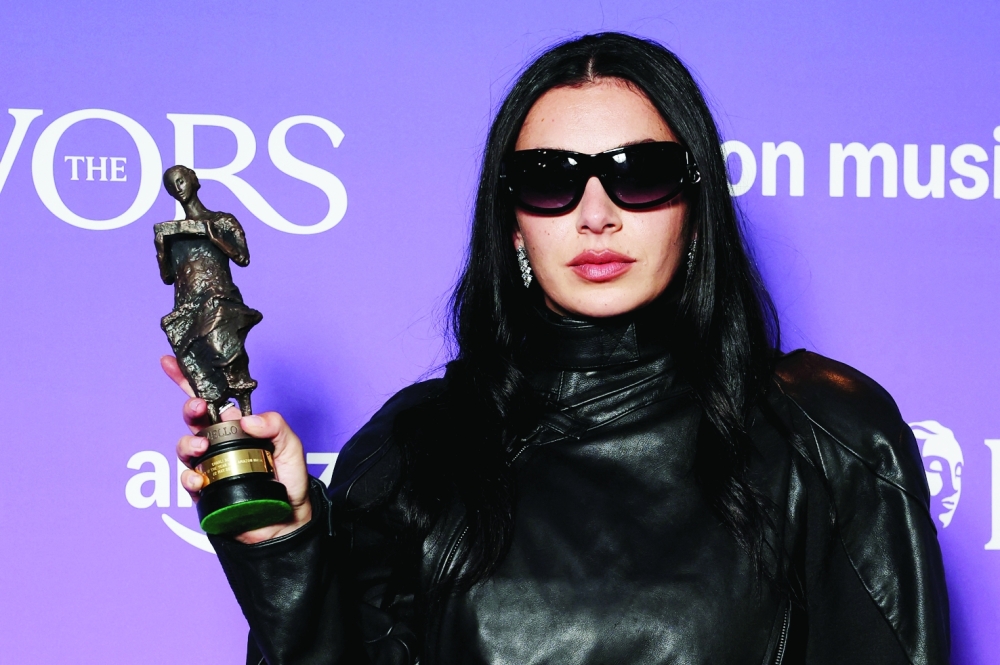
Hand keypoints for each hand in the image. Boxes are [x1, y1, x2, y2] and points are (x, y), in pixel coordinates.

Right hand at [162, 356, 312, 543]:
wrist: (287, 522)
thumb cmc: (289, 480)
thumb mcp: (291, 446)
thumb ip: (276, 426)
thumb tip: (247, 420)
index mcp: (238, 427)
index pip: (212, 399)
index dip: (190, 380)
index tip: (172, 362)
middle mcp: (220, 444)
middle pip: (194, 420)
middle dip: (189, 409)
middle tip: (196, 408)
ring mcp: (210, 466)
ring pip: (186, 447)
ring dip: (187, 443)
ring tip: (200, 448)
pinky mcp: (205, 491)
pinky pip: (188, 480)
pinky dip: (189, 477)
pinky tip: (200, 479)